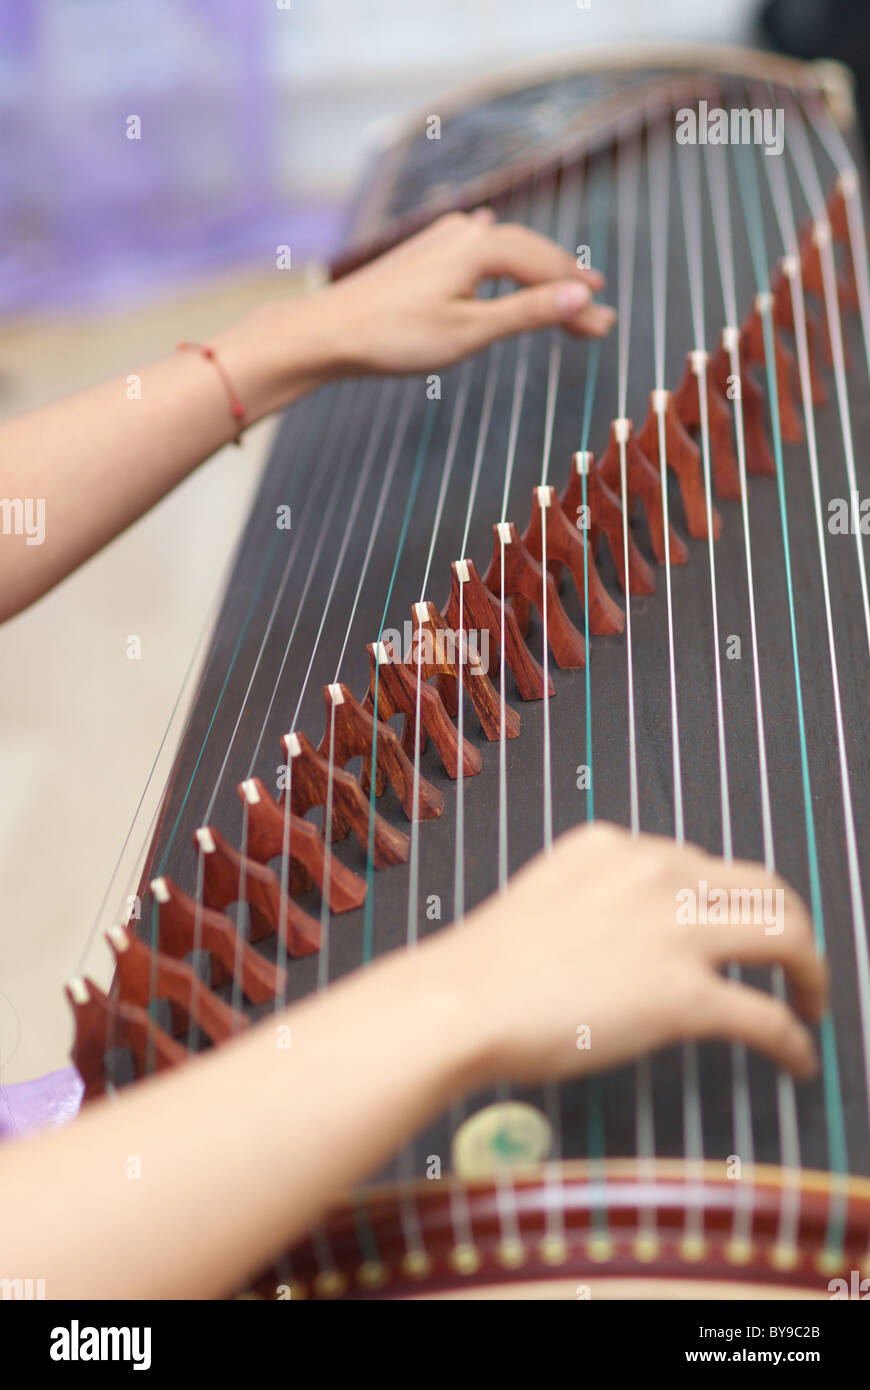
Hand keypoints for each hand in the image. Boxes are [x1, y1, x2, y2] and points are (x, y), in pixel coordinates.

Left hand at [293, 209, 614, 376]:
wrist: (327, 332)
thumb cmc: (394, 336)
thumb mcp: (470, 331)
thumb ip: (527, 312)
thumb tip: (580, 297)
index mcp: (481, 246)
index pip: (547, 270)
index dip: (577, 299)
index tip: (604, 325)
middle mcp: (465, 232)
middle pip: (531, 258)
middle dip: (565, 288)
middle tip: (597, 321)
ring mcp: (442, 239)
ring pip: (506, 253)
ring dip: (536, 276)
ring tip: (564, 295)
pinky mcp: (425, 252)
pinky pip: (479, 249)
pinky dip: (502, 261)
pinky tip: (495, 242)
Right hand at [431, 823, 825, 1085]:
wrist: (458, 1003)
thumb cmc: (482, 967)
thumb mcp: (544, 895)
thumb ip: (594, 896)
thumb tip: (628, 933)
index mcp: (615, 845)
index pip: (700, 863)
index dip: (727, 903)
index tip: (734, 932)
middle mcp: (654, 872)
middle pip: (762, 884)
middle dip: (790, 923)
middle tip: (795, 962)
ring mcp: (673, 931)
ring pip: (784, 933)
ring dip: (811, 971)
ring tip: (811, 1001)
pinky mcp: (682, 996)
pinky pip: (764, 1015)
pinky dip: (792, 1039)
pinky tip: (796, 1058)